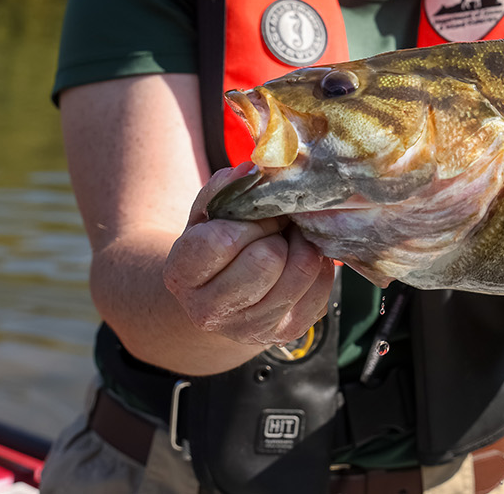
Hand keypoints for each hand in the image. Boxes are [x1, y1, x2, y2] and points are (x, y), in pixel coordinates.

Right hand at [162, 165, 336, 346]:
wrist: (218, 298)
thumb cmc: (213, 245)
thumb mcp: (206, 214)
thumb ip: (223, 189)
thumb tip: (251, 170)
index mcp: (182, 275)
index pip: (223, 241)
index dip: (249, 220)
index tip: (255, 214)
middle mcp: (210, 311)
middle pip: (266, 260)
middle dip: (277, 232)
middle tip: (275, 225)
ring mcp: (250, 328)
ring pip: (299, 272)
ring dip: (301, 246)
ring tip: (289, 240)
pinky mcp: (286, 333)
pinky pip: (321, 288)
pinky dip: (318, 265)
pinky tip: (299, 259)